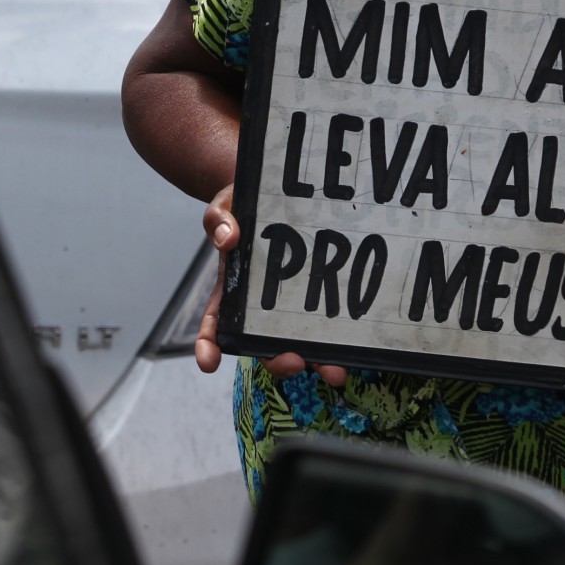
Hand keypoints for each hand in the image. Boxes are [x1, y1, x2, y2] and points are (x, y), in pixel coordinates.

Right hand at [196, 183, 347, 385]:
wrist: (271, 194)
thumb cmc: (243, 204)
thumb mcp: (224, 206)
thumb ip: (219, 221)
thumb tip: (228, 239)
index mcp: (230, 290)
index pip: (214, 323)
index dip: (209, 346)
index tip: (209, 363)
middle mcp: (258, 307)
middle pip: (262, 345)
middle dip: (277, 361)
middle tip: (293, 361)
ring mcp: (287, 305)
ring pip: (298, 343)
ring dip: (315, 361)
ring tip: (334, 371)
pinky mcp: (315, 297)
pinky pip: (325, 324)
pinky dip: (337, 340)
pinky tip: (355, 345)